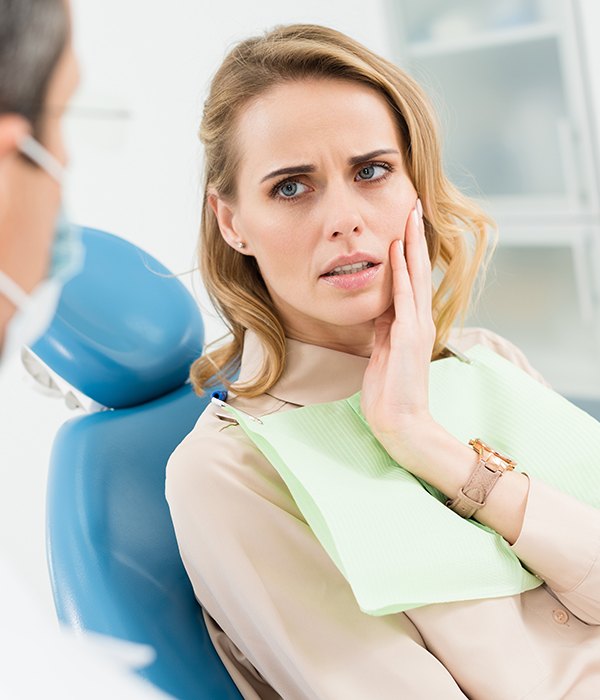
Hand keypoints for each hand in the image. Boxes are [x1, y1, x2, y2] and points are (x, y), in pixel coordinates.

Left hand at [360, 198, 436, 455]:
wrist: (400, 421)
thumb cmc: (390, 391)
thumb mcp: (384, 351)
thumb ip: (384, 327)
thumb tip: (378, 306)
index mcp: (411, 323)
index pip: (410, 278)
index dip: (407, 250)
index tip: (403, 223)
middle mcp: (418, 320)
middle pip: (417, 269)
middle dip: (413, 237)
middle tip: (413, 205)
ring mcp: (416, 327)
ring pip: (414, 276)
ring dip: (410, 245)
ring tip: (410, 215)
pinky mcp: (408, 337)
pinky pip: (403, 298)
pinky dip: (400, 273)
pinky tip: (396, 250)